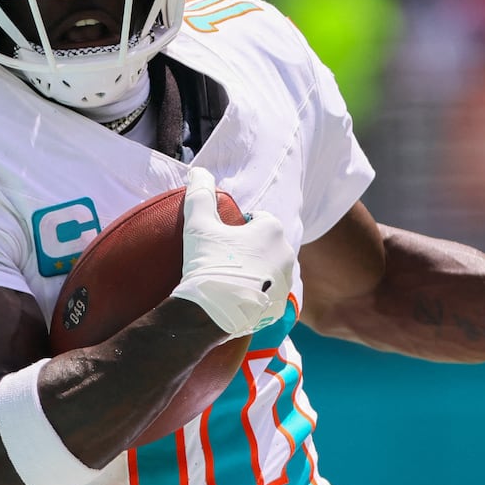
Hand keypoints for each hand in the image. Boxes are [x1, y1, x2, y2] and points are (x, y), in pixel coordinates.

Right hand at [170, 167, 293, 335]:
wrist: (209, 313)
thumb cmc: (207, 263)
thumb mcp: (198, 224)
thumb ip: (200, 194)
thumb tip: (198, 171)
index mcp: (272, 229)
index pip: (256, 219)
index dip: (237, 227)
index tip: (221, 239)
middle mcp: (286, 253)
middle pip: (265, 244)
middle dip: (249, 249)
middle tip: (222, 259)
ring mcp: (285, 282)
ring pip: (269, 269)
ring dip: (255, 271)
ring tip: (229, 280)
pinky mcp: (280, 306)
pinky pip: (268, 294)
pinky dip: (256, 294)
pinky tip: (237, 298)